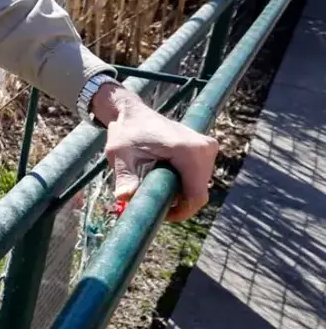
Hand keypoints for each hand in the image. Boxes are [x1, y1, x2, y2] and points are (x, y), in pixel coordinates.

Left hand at [92, 82, 218, 222]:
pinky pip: (198, 176)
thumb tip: (124, 197)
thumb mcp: (120, 155)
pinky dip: (184, 182)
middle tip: (153, 199)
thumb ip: (125, 177)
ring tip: (156, 183)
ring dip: (180, 191)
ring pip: (198, 185)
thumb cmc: (126, 133)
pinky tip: (165, 175)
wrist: (134, 113)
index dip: (181, 212)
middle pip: (198, 193)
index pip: (196, 196)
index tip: (161, 215)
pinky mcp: (207, 148)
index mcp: (188, 151)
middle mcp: (205, 148)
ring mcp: (208, 147)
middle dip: (178, 202)